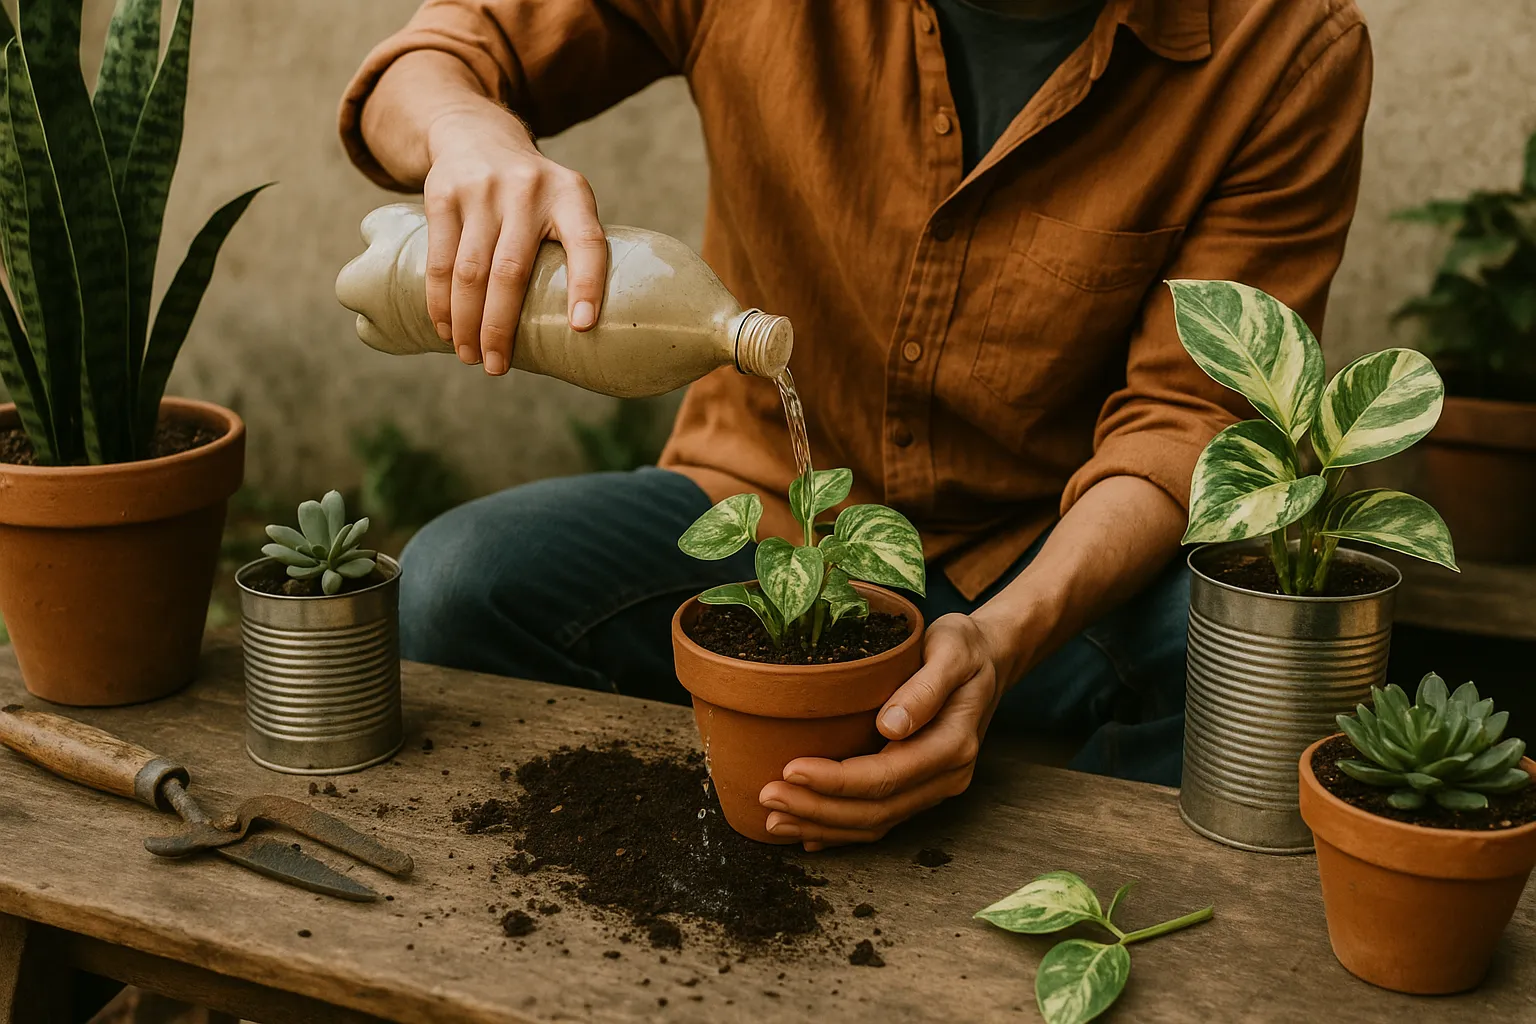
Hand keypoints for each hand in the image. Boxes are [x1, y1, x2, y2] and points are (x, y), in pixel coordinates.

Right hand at [421, 103, 606, 374]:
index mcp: (571, 195)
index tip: (582, 327)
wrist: (477, 135)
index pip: (587, 241)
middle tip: (497, 367)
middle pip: (511, 272)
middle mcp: (528, 188)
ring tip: (470, 356)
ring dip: (466, 323)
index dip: (587, 285)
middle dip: (501, 328)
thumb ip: (572, 251)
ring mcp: (482, 190)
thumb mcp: (565, 203)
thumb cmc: (535, 195)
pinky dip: (440, 302)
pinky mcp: (443, 195)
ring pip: (470, 272)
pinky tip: (444, 328)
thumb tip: (578, 334)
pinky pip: (440, 260)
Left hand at [757, 612, 1014, 849]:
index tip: (791, 768)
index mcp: (953, 744)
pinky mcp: (920, 789)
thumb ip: (925, 687)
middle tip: (768, 797)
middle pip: (876, 810)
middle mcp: (946, 776)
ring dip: (823, 826)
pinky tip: (806, 834)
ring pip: (875, 823)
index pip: (886, 776)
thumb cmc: (964, 647)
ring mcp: (934, 788)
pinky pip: (880, 820)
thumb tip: (892, 725)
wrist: (990, 660)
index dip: (836, 780)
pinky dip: (840, 831)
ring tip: (774, 819)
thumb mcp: (951, 649)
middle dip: (818, 809)